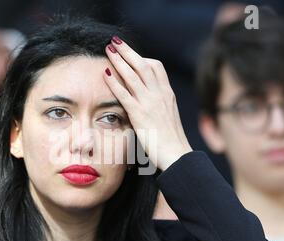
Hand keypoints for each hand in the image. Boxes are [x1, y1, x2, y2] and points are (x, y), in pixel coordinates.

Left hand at [103, 36, 191, 170]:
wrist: (178, 155)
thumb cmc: (172, 141)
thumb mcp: (169, 118)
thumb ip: (159, 106)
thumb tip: (149, 103)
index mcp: (167, 94)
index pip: (156, 67)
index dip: (142, 58)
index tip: (131, 54)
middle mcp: (160, 95)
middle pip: (143, 65)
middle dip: (128, 52)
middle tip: (115, 42)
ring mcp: (150, 103)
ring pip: (133, 75)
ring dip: (119, 60)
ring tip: (107, 49)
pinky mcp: (140, 115)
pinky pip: (125, 94)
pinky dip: (114, 82)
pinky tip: (105, 73)